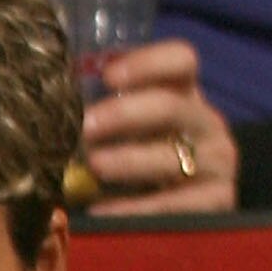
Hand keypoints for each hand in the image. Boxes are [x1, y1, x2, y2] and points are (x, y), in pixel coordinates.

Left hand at [80, 37, 238, 214]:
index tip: (108, 76)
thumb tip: (53, 102)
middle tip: (86, 126)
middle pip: (171, 105)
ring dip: (127, 160)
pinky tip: (102, 210)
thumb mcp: (136, 130)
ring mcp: (217, 163)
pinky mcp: (218, 202)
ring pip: (171, 158)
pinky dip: (133, 208)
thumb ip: (108, 110)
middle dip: (124, 114)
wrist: (192, 207)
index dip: (147, 63)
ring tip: (93, 166)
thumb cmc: (148, 157)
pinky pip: (171, 205)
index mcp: (186, 93)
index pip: (181, 60)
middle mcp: (207, 122)